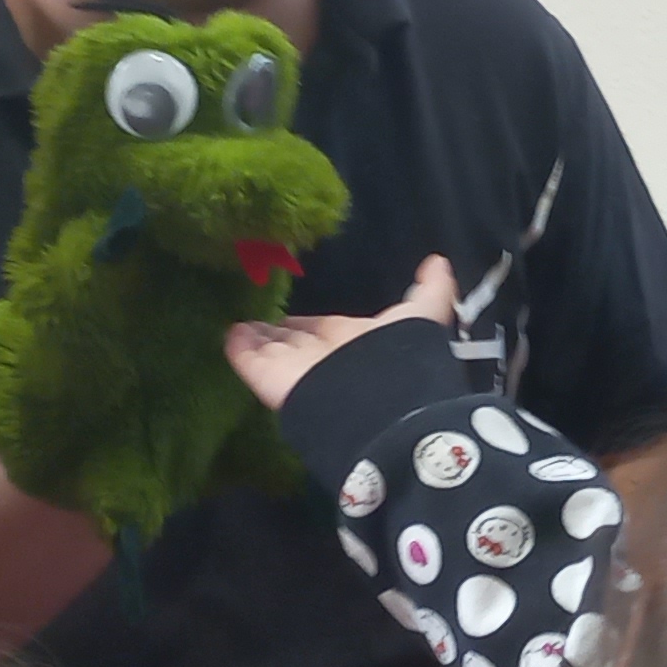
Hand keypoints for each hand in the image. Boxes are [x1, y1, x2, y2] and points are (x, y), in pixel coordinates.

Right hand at [226, 255, 458, 410]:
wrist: (374, 404)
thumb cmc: (396, 356)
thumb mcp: (421, 316)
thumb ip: (430, 291)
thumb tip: (438, 261)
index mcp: (354, 343)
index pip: (323, 329)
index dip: (307, 323)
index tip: (291, 313)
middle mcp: (323, 356)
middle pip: (294, 340)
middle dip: (278, 331)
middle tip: (256, 318)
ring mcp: (294, 369)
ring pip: (271, 350)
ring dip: (256, 337)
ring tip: (238, 324)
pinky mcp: (270, 380)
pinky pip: (250, 361)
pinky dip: (239, 348)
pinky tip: (228, 335)